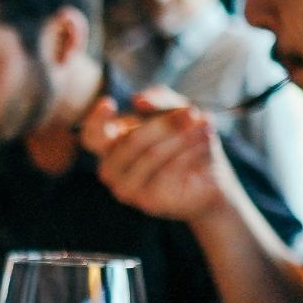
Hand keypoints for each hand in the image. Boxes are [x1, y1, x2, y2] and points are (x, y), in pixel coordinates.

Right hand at [81, 93, 239, 224]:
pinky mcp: (147, 202)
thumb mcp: (176, 113)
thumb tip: (138, 100)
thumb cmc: (187, 143)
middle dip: (165, 124)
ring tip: (206, 125)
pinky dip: (190, 153)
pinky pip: (168, 171)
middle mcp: (111, 170)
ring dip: (183, 137)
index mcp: (110, 147)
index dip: (95, 120)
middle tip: (192, 112)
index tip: (109, 103)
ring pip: (152, 155)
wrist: (210, 180)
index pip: (91, 136)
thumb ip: (159, 100)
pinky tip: (205, 144)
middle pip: (130, 142)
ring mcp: (126, 189)